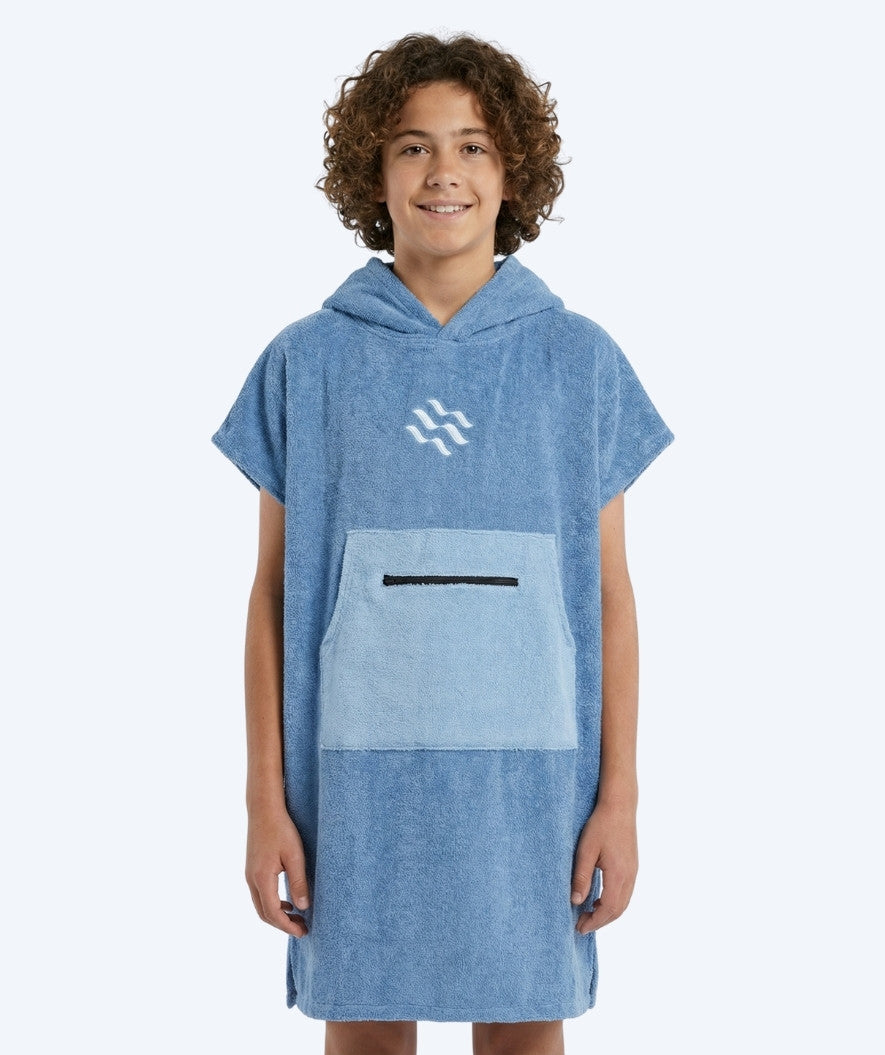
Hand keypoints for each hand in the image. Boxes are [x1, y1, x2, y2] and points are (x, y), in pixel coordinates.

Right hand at [245, 808, 310, 937]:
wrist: (263, 809)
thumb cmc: (281, 829)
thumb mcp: (295, 856)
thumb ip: (299, 882)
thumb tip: (303, 907)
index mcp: (262, 878)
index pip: (273, 913)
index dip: (287, 926)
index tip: (303, 932)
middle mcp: (251, 879)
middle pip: (264, 913)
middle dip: (282, 925)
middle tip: (302, 928)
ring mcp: (249, 874)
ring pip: (260, 905)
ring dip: (277, 915)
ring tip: (297, 917)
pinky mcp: (252, 869)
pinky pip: (260, 894)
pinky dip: (272, 904)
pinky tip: (287, 901)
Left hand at [570, 801, 637, 933]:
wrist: (620, 806)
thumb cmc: (600, 825)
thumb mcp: (585, 850)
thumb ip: (581, 877)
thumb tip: (576, 901)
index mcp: (618, 875)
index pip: (608, 909)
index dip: (594, 921)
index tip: (580, 927)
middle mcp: (629, 876)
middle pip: (618, 910)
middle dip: (600, 921)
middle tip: (582, 925)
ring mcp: (633, 872)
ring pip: (623, 903)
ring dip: (608, 913)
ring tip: (589, 915)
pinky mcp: (632, 866)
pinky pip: (625, 892)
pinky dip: (613, 902)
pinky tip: (600, 899)